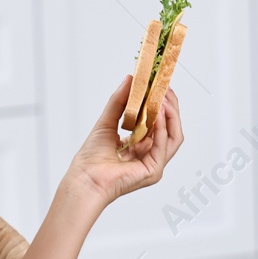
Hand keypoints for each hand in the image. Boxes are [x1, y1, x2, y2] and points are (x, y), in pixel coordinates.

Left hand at [68, 75, 184, 205]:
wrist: (84, 179)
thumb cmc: (91, 159)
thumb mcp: (107, 122)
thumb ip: (119, 101)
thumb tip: (130, 80)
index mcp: (141, 145)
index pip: (160, 122)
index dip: (163, 103)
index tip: (161, 86)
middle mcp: (150, 154)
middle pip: (171, 128)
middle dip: (171, 107)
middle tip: (165, 89)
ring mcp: (154, 163)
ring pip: (173, 136)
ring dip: (170, 116)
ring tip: (163, 99)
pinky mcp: (153, 170)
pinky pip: (164, 146)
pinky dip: (162, 129)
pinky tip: (156, 115)